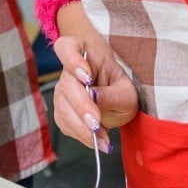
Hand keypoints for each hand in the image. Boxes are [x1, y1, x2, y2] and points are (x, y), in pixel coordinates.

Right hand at [52, 35, 138, 151]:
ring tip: (102, 137)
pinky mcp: (61, 109)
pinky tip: (96, 140)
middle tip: (96, 123)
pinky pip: (64, 123)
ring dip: (81, 126)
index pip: (66, 48)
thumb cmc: (118, 85)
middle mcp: (67, 71)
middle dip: (82, 106)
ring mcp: (62, 90)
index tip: (86, 76)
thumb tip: (94, 97)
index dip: (72, 60)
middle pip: (67, 85)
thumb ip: (112, 94)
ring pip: (63, 107)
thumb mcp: (125, 91)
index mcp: (82, 52)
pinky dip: (80, 134)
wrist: (113, 96)